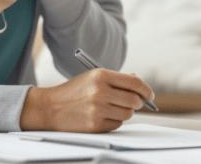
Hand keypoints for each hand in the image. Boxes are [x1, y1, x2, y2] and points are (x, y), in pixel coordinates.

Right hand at [19, 69, 153, 132]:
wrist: (51, 107)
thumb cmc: (76, 90)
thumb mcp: (94, 77)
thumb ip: (118, 79)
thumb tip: (139, 83)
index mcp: (101, 76)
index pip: (135, 83)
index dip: (147, 90)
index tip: (150, 95)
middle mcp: (100, 92)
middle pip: (134, 100)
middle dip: (139, 102)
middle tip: (136, 102)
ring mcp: (97, 110)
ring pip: (128, 114)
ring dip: (127, 112)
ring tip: (115, 108)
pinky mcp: (94, 125)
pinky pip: (117, 125)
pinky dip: (115, 121)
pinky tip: (104, 115)